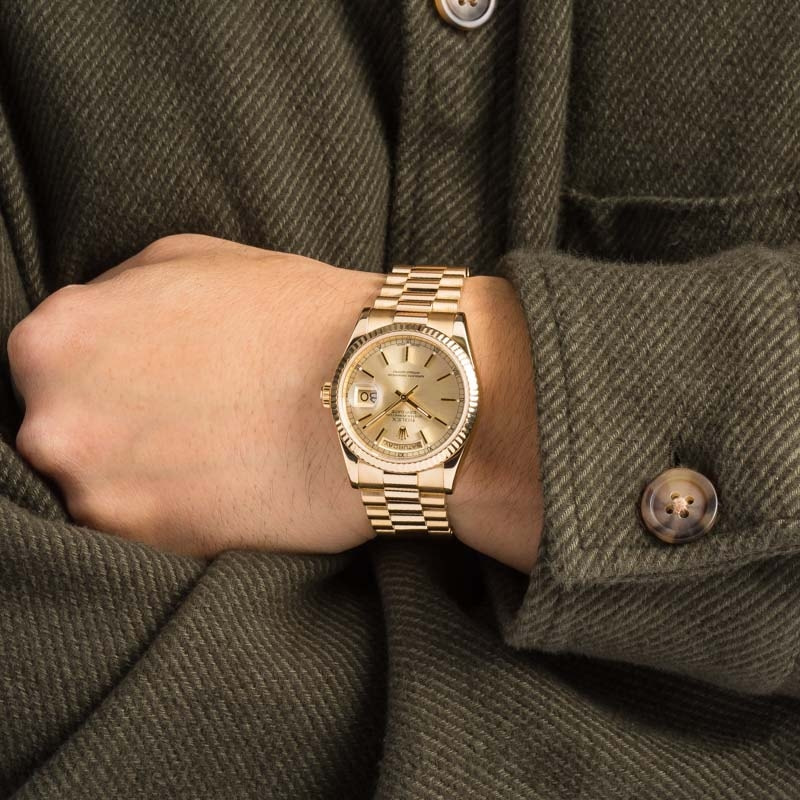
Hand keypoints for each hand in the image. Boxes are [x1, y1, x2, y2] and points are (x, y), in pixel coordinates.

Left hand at [8, 233, 542, 571]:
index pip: (45, 365)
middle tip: (184, 417)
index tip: (144, 380)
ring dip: (144, 474)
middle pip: (63, 430)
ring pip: (100, 487)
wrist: (376, 390)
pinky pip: (145, 533)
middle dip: (115, 424)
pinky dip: (178, 512)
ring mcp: (101, 492)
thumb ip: (116, 294)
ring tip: (212, 452)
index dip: (104, 371)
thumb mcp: (190, 259)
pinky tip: (226, 483)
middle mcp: (55, 421)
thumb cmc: (293, 316)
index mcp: (55, 340)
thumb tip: (100, 327)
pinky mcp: (154, 546)